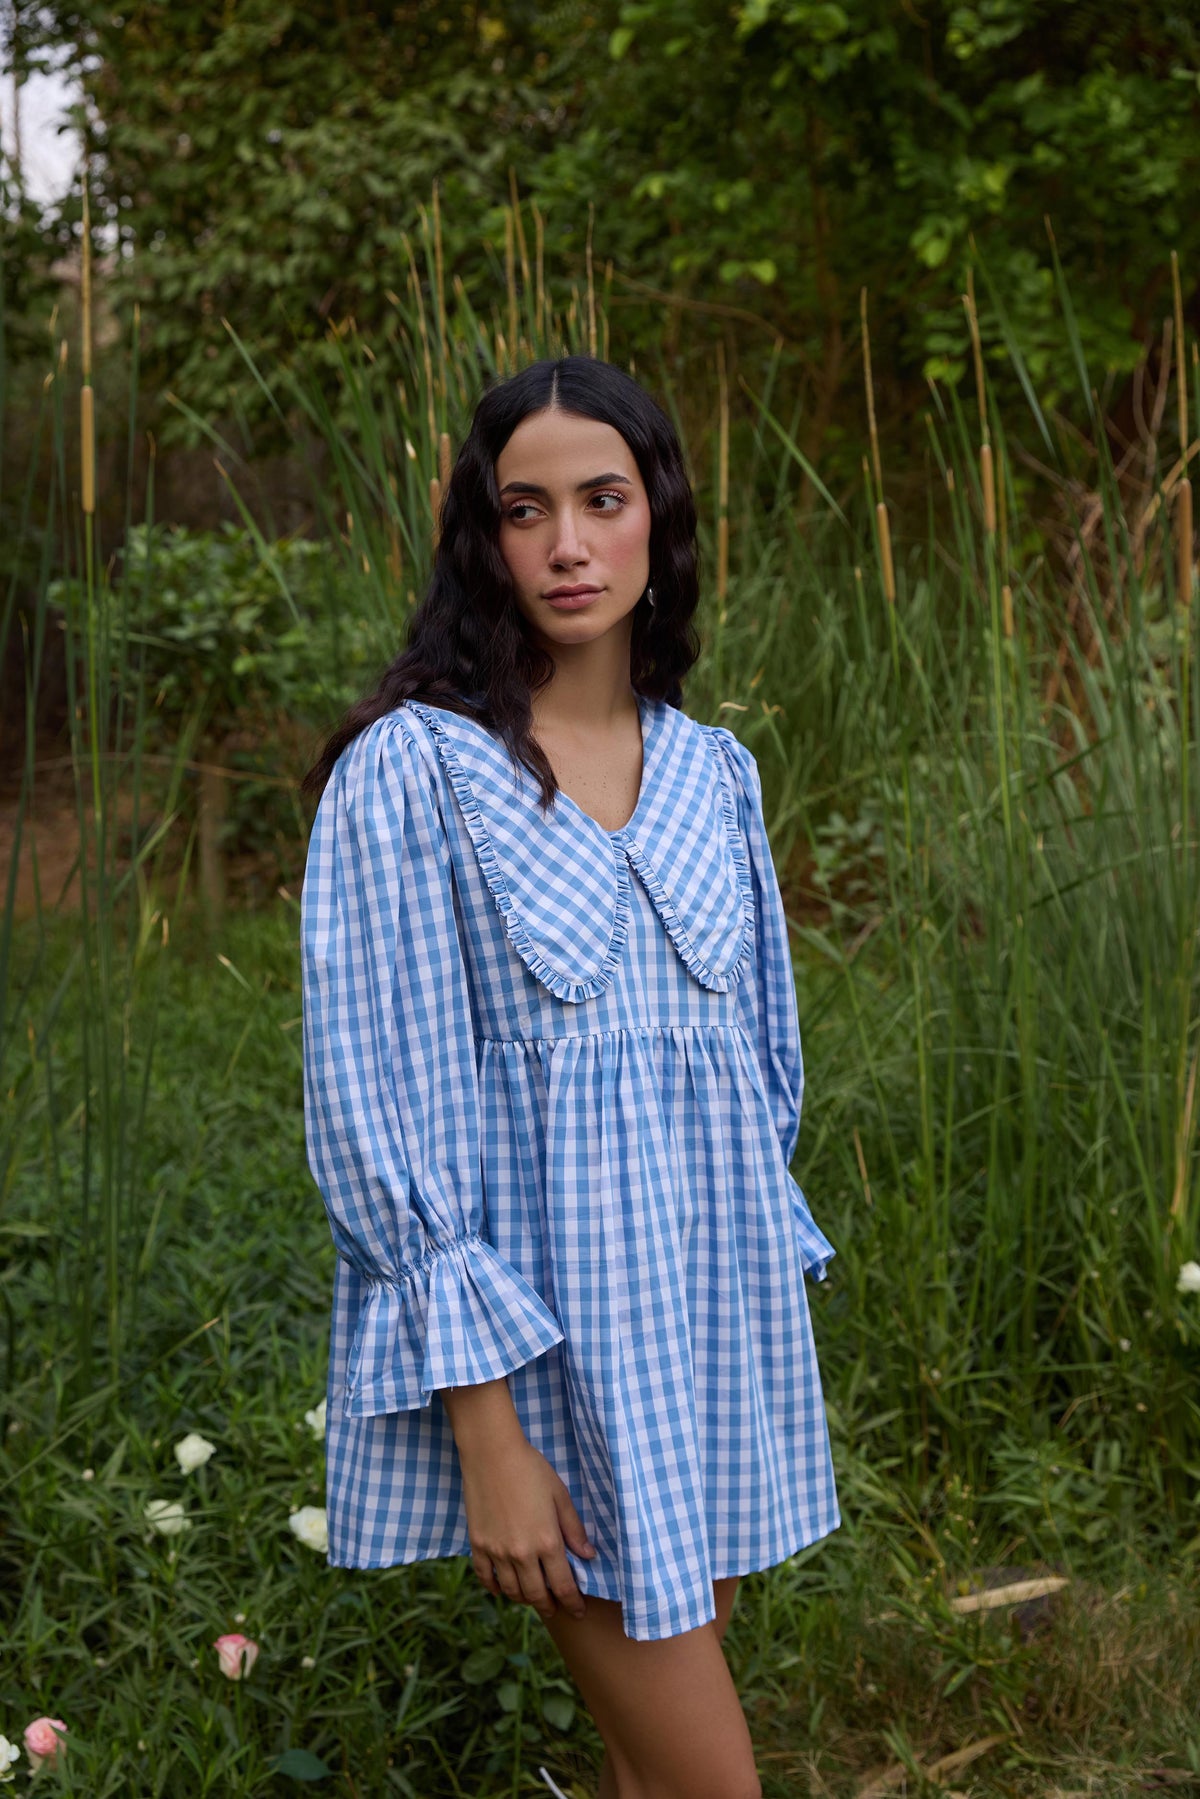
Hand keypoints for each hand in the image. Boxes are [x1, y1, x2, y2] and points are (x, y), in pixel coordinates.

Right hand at [458, 1434, 596, 1622]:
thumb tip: (588, 1556)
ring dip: (524, 1598)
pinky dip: (495, 1587)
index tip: (579, 1611)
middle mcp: (522, 1553)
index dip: (573, 1602)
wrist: (492, 1454)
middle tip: (555, 1610)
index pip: (563, 1585)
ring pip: (512, 1590)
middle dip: (549, 1606)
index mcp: (547, 1542)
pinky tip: (502, 1587)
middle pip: (536, 1594)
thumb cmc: (531, 1469)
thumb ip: (574, 1529)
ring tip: (532, 1597)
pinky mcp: (478, 1545)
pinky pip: (486, 1577)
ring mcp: (497, 1551)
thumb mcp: (560, 1495)